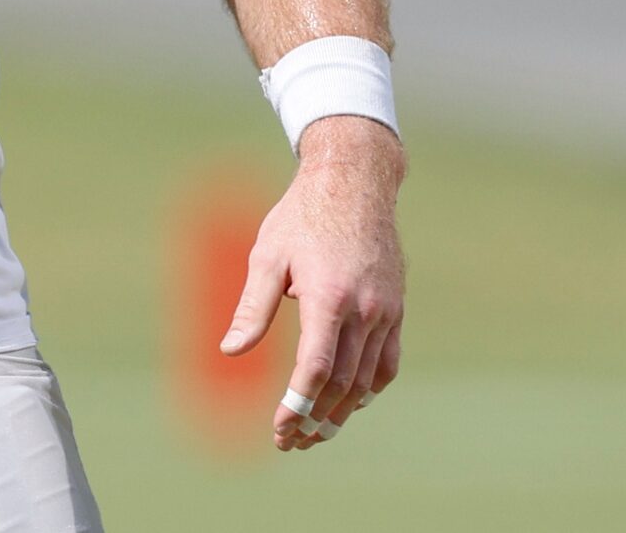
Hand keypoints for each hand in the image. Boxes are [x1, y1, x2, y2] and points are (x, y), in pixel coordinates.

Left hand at [221, 115, 404, 451]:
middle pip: (343, 384)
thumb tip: (229, 351)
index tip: (281, 429)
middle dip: (316, 419)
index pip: (316, 368)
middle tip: (291, 442)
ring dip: (343, 412)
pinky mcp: (396, 308)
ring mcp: (386, 311)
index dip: (298, 405)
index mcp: (328, 296)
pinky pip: (387, 361)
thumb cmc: (302, 216)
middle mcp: (364, 310)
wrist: (354, 184)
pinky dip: (370, 388)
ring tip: (317, 433)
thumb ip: (253, 307)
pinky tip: (351, 402)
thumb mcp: (267, 254)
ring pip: (368, 379)